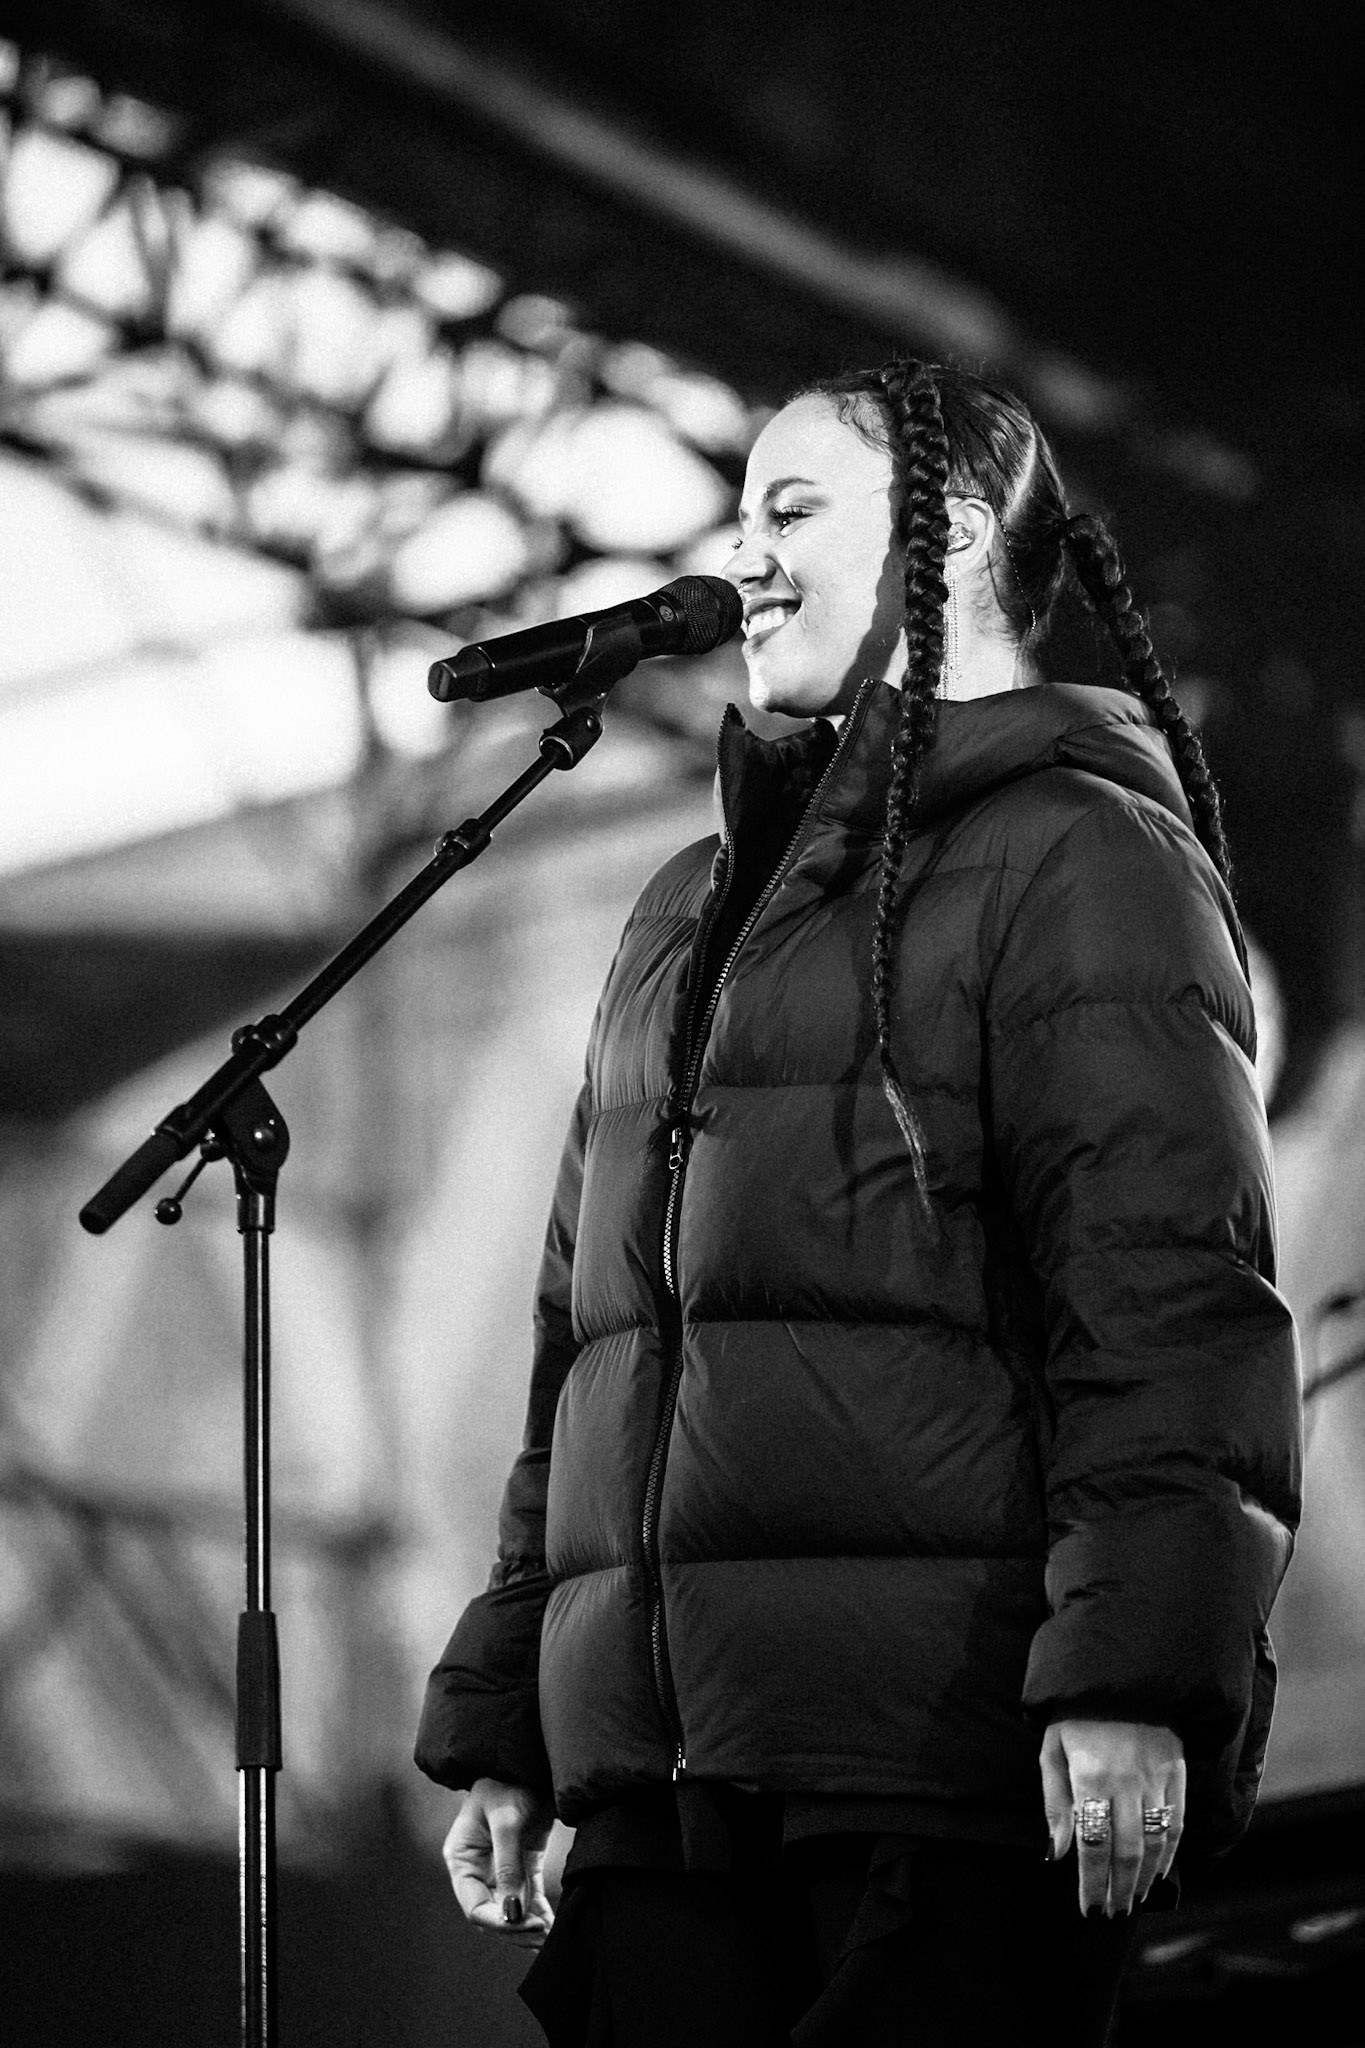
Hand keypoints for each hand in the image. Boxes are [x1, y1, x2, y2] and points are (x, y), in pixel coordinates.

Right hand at [443, 1777, 555, 1948]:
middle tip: (542, 1934)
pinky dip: (538, 1912)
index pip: (474, 1905)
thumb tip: (512, 1911)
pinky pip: (528, 1897)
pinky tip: (551, 1925)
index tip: (525, 1924)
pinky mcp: (523, 1864)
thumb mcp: (506, 1819)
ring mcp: (499, 1868)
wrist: (529, 1760)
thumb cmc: (509, 1781)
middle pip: (492, 1913)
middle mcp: (477, 1868)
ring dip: (528, 1927)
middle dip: (515, 1929)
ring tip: (549, 1936)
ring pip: (511, 1910)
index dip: (498, 1921)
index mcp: (461, 1858)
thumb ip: (508, 1864)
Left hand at [1040, 1719, 1184, 1916]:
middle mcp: (1126, 1783)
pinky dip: (1170, 1855)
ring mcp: (1155, 1779)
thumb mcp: (1051, 1747)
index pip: (1092, 1845)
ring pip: (1153, 1844)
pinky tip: (1159, 1873)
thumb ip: (1054, 1800)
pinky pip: (1176, 1824)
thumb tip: (1058, 1852)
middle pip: (1125, 1853)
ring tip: (1132, 1900)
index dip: (1090, 1882)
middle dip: (1118, 1889)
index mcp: (1090, 1777)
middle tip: (1111, 1913)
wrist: (1121, 1675)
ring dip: (1144, 1880)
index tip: (1088, 1908)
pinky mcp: (1177, 1774)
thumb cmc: (1076, 1713)